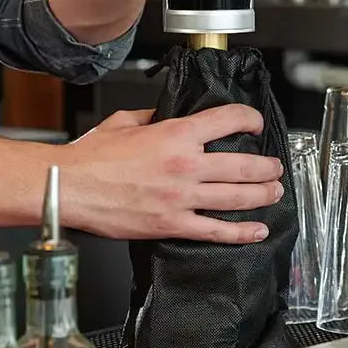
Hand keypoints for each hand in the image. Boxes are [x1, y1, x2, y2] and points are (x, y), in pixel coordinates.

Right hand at [58, 104, 283, 243]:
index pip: (227, 120)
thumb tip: (168, 115)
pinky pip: (215, 230)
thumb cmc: (92, 157)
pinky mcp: (173, 225)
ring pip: (237, 197)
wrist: (71, 186)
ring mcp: (181, 198)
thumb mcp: (126, 121)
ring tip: (274, 191)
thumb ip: (154, 116)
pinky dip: (241, 233)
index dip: (249, 118)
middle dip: (267, 165)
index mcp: (175, 134)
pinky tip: (256, 230)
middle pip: (243, 164)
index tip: (255, 123)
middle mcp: (185, 165)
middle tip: (276, 166)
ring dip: (263, 194)